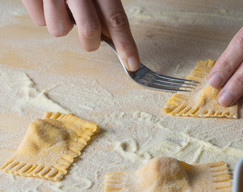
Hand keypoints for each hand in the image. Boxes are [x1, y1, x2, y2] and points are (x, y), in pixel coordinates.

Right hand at [22, 0, 139, 70]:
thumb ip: (104, 10)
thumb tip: (114, 39)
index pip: (116, 18)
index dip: (125, 44)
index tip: (132, 64)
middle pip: (89, 30)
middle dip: (90, 42)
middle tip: (89, 38)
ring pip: (59, 30)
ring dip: (63, 24)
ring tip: (62, 7)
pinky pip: (39, 20)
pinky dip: (44, 14)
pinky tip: (46, 1)